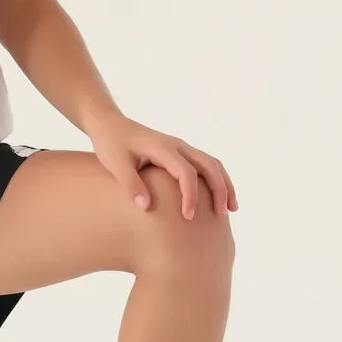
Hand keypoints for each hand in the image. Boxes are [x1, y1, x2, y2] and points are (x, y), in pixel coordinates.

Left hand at [84, 110, 236, 217]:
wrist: (110, 124)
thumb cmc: (111, 143)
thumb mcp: (115, 164)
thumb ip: (131, 184)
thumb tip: (146, 208)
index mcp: (163, 147)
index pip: (186, 172)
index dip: (190, 195)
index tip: (188, 217)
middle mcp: (177, 145)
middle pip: (209, 165)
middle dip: (219, 190)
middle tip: (221, 215)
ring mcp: (181, 147)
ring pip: (212, 163)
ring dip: (224, 184)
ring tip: (230, 209)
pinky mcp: (180, 153)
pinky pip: (205, 164)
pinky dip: (217, 180)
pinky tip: (218, 198)